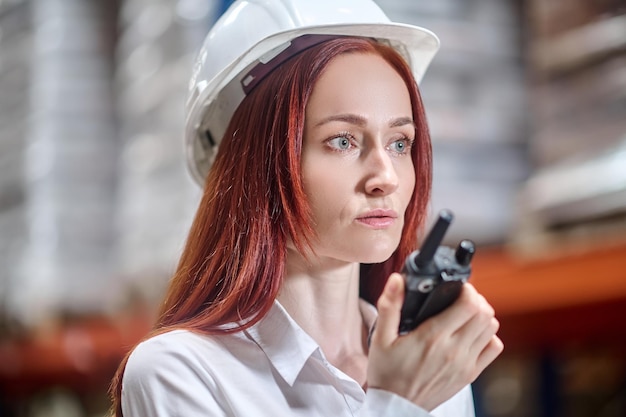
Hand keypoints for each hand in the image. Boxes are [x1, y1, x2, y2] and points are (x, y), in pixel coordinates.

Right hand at [367, 273, 503, 410]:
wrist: (395, 405)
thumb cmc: (387, 372)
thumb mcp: (381, 338)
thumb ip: (390, 306)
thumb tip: (397, 280)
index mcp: (433, 337)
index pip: (469, 304)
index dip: (466, 289)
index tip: (455, 287)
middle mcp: (454, 350)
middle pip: (485, 313)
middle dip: (475, 299)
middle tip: (459, 298)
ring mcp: (465, 363)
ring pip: (492, 328)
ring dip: (481, 315)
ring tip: (464, 313)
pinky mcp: (470, 374)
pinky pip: (494, 348)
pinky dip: (487, 336)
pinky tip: (470, 334)